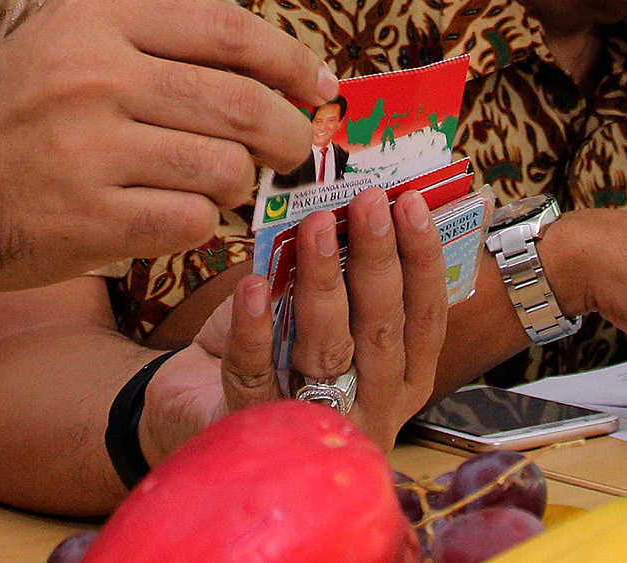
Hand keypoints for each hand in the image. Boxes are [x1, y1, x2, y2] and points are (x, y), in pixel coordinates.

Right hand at [0, 0, 335, 297]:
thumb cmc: (8, 116)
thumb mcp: (68, 43)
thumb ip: (158, 46)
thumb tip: (280, 71)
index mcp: (97, 15)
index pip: (229, 29)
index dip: (289, 60)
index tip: (317, 84)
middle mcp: (95, 73)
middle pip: (241, 102)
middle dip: (287, 133)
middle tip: (294, 149)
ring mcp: (88, 148)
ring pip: (224, 167)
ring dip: (237, 185)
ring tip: (217, 186)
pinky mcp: (85, 218)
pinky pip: (190, 223)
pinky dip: (200, 225)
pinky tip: (178, 217)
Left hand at [140, 188, 449, 454]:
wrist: (203, 409)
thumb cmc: (275, 351)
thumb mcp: (315, 311)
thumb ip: (341, 276)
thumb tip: (349, 209)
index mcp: (400, 379)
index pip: (424, 319)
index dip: (422, 261)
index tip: (412, 203)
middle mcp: (370, 409)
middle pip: (381, 333)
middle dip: (377, 262)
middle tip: (369, 202)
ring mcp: (314, 422)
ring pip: (325, 351)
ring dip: (322, 283)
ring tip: (315, 226)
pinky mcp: (253, 423)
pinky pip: (255, 373)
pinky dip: (254, 329)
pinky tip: (253, 286)